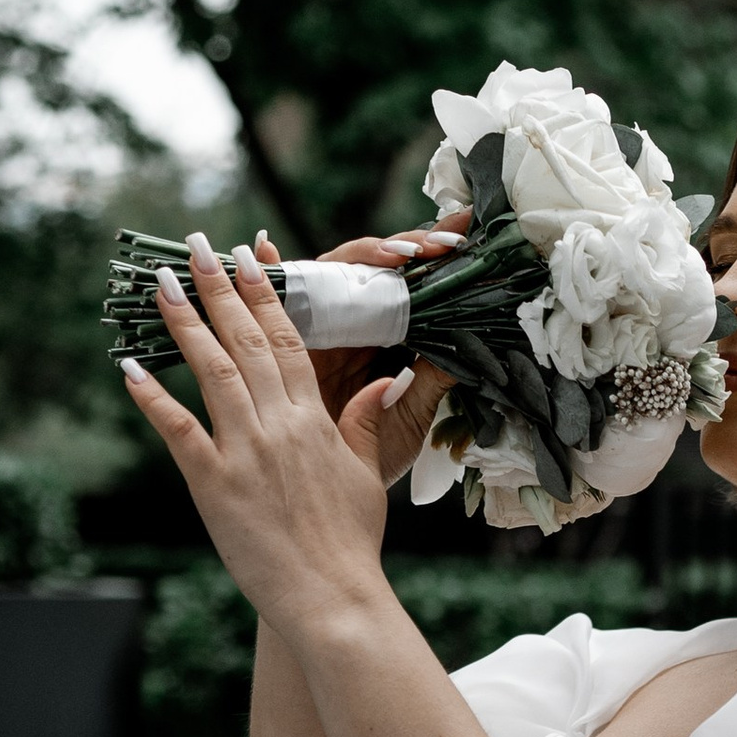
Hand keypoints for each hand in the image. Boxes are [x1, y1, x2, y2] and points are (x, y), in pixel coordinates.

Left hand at [121, 231, 401, 636]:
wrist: (333, 598)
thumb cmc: (350, 544)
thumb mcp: (366, 477)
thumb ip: (363, 424)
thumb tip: (381, 382)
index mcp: (315, 420)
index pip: (287, 342)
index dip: (264, 295)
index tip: (247, 257)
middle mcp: (278, 426)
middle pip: (245, 342)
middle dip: (219, 288)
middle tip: (196, 246)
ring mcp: (244, 452)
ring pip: (211, 371)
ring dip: (185, 322)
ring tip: (161, 282)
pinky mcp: (213, 483)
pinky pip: (177, 430)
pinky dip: (151, 397)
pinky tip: (127, 368)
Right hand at [259, 215, 466, 486]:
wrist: (327, 497)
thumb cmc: (366, 458)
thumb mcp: (410, 415)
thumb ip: (433, 377)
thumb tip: (468, 337)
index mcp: (385, 339)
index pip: (414, 288)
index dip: (438, 264)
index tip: (471, 245)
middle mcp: (352, 322)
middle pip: (380, 267)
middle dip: (414, 246)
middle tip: (448, 238)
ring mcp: (318, 323)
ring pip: (339, 271)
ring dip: (369, 254)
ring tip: (400, 253)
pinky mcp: (282, 334)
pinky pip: (277, 295)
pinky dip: (269, 268)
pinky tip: (266, 245)